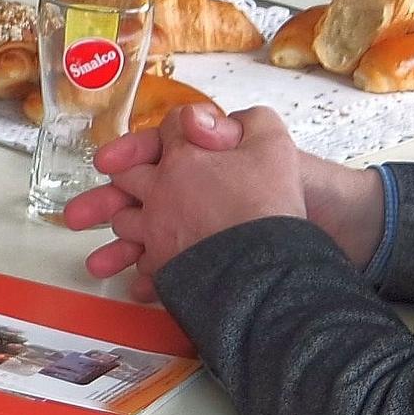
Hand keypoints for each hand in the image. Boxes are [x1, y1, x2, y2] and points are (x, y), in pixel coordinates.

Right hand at [57, 105, 308, 298]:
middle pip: (141, 194)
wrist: (340, 235)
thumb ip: (224, 130)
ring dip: (120, 249)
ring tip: (98, 268)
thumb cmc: (306, 187)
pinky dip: (154, 279)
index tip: (105, 167)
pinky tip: (139, 291)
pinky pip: (172, 269)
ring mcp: (202, 228)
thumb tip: (191, 123)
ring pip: (149, 235)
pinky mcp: (211, 263)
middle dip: (106, 205)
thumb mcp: (269, 143)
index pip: (157, 150)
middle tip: (73, 221)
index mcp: (207, 156)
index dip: (129, 156)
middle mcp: (198, 190)